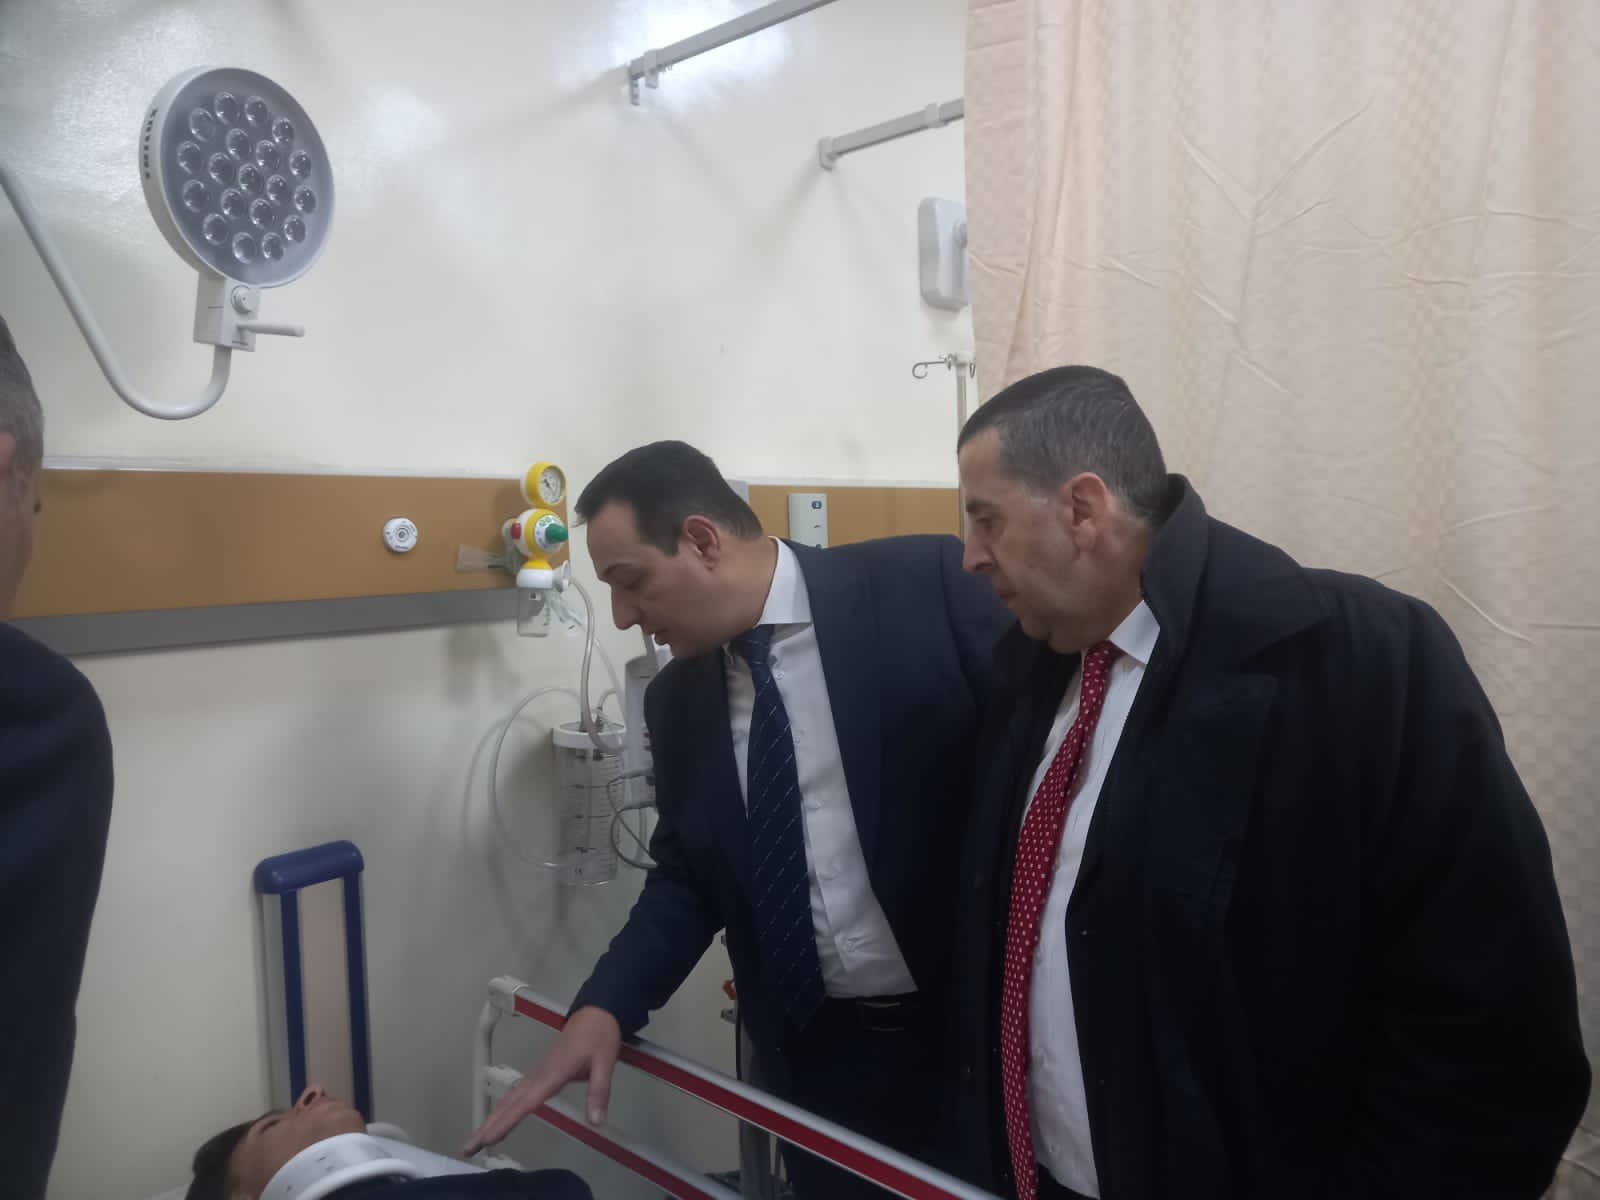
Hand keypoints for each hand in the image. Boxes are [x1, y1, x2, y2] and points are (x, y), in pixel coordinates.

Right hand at [463, 1006, 622, 1155]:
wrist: (595, 1013)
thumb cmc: (599, 1036)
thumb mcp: (605, 1063)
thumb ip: (599, 1092)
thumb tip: (596, 1122)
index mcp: (552, 1074)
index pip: (526, 1103)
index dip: (506, 1122)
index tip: (489, 1139)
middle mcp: (539, 1075)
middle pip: (509, 1103)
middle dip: (488, 1126)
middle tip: (469, 1148)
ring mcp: (537, 1074)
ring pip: (509, 1099)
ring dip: (492, 1120)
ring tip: (476, 1141)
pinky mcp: (540, 1073)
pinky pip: (517, 1095)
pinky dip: (504, 1110)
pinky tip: (499, 1121)